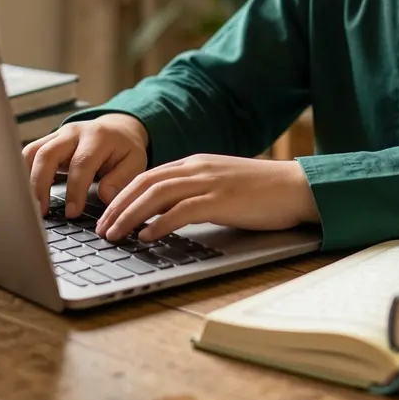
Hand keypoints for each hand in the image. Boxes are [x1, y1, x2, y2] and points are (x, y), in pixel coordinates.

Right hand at [23, 114, 149, 216]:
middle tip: (42, 211)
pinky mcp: (48, 141)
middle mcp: (74, 132)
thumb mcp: (135, 162)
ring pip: (32, 152)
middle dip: (40, 184)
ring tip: (32, 205)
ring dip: (27, 179)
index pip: (81, 163)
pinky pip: (29, 154)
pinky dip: (24, 173)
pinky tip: (28, 193)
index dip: (75, 190)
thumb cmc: (124, 149)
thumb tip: (105, 197)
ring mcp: (58, 135)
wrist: (117, 128)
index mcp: (98, 137)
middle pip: (48, 154)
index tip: (72, 213)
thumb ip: (121, 179)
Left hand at [94, 154, 319, 242]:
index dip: (123, 195)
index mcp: (196, 163)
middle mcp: (198, 168)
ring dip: (130, 215)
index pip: (148, 176)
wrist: (297, 187)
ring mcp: (209, 182)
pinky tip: (147, 236)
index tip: (107, 214)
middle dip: (118, 206)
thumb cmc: (263, 192)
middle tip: (101, 228)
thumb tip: (167, 214)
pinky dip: (159, 223)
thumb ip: (195, 193)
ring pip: (157, 194)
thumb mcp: (222, 186)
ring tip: (115, 235)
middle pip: (145, 183)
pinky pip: (182, 210)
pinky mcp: (222, 199)